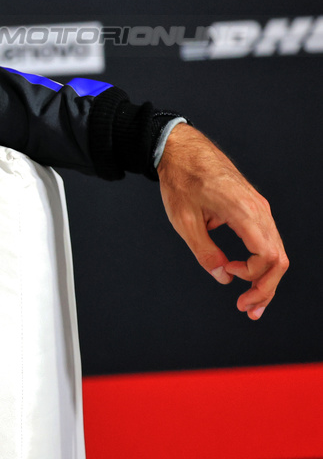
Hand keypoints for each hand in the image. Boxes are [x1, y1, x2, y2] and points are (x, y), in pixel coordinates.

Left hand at [156, 123, 287, 319]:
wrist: (182, 149)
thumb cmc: (181, 179)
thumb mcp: (184, 221)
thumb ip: (205, 252)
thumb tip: (223, 277)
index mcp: (243, 211)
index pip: (267, 255)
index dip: (253, 276)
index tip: (231, 277)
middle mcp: (259, 209)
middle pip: (278, 258)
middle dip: (266, 288)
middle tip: (248, 309)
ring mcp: (260, 207)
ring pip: (276, 250)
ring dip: (265, 278)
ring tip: (249, 300)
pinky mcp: (255, 207)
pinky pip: (267, 239)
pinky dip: (261, 261)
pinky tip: (247, 274)